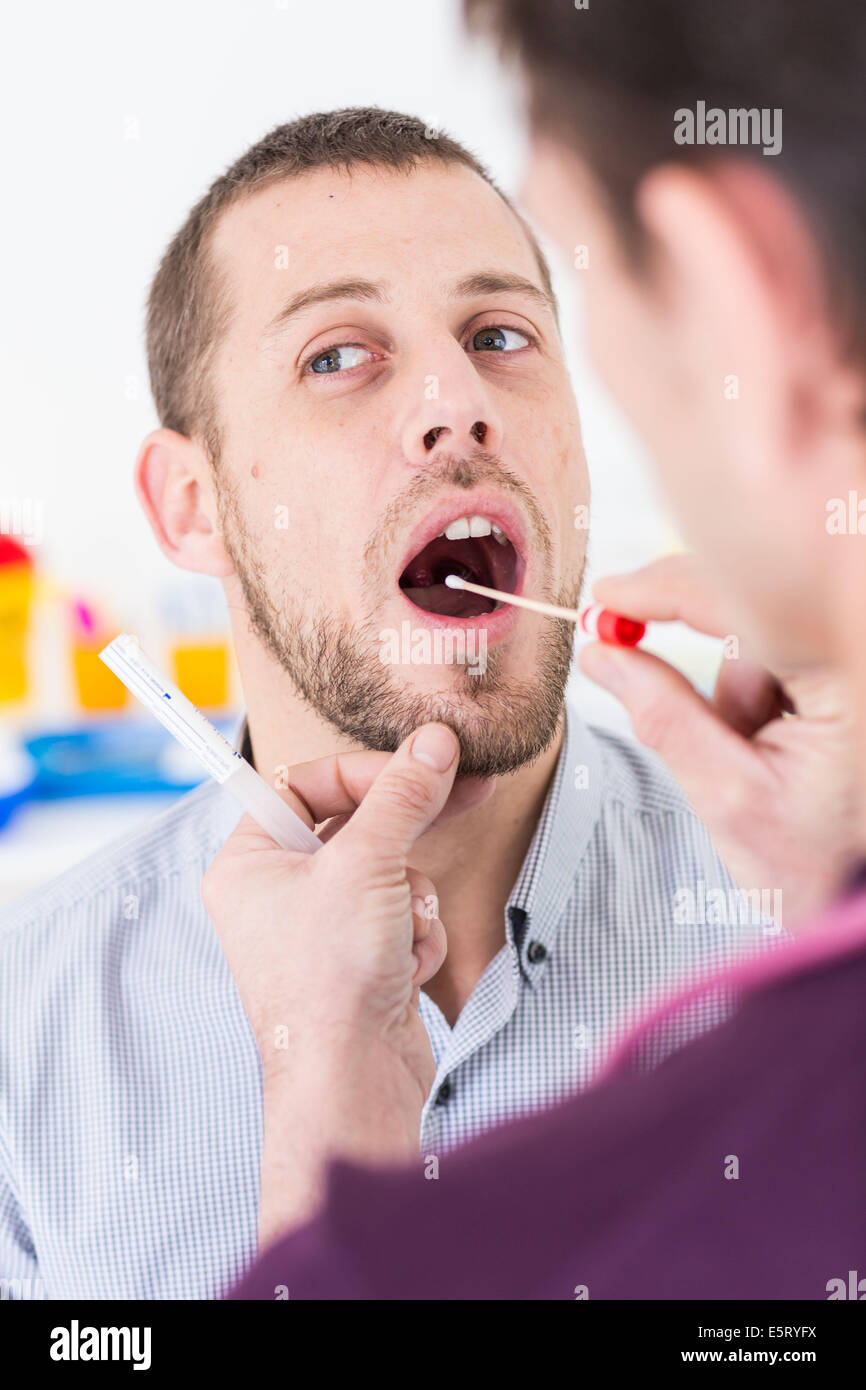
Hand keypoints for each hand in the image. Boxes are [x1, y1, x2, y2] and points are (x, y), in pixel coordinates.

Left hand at [201, 722, 491, 1241]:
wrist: (352, 1082)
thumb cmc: (330, 979)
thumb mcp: (367, 864)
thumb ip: (401, 796)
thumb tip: (433, 743)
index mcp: (249, 864)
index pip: (303, 783)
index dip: (363, 771)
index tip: (421, 765)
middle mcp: (276, 894)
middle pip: (355, 827)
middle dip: (403, 835)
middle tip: (468, 790)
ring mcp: (320, 931)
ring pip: (390, 873)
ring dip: (413, 898)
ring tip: (403, 932)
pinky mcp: (359, 962)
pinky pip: (402, 918)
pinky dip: (416, 937)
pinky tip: (406, 968)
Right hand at [579, 554, 859, 927]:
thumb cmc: (824, 865)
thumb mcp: (731, 799)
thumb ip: (663, 720)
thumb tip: (603, 656)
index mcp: (850, 676)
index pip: (742, 606)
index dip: (667, 590)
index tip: (609, 597)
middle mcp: (861, 646)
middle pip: (752, 613)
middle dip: (716, 668)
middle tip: (695, 715)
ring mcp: (857, 649)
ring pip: (769, 631)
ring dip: (744, 683)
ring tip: (765, 754)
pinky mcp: (850, 657)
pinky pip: (793, 642)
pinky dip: (770, 682)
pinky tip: (786, 735)